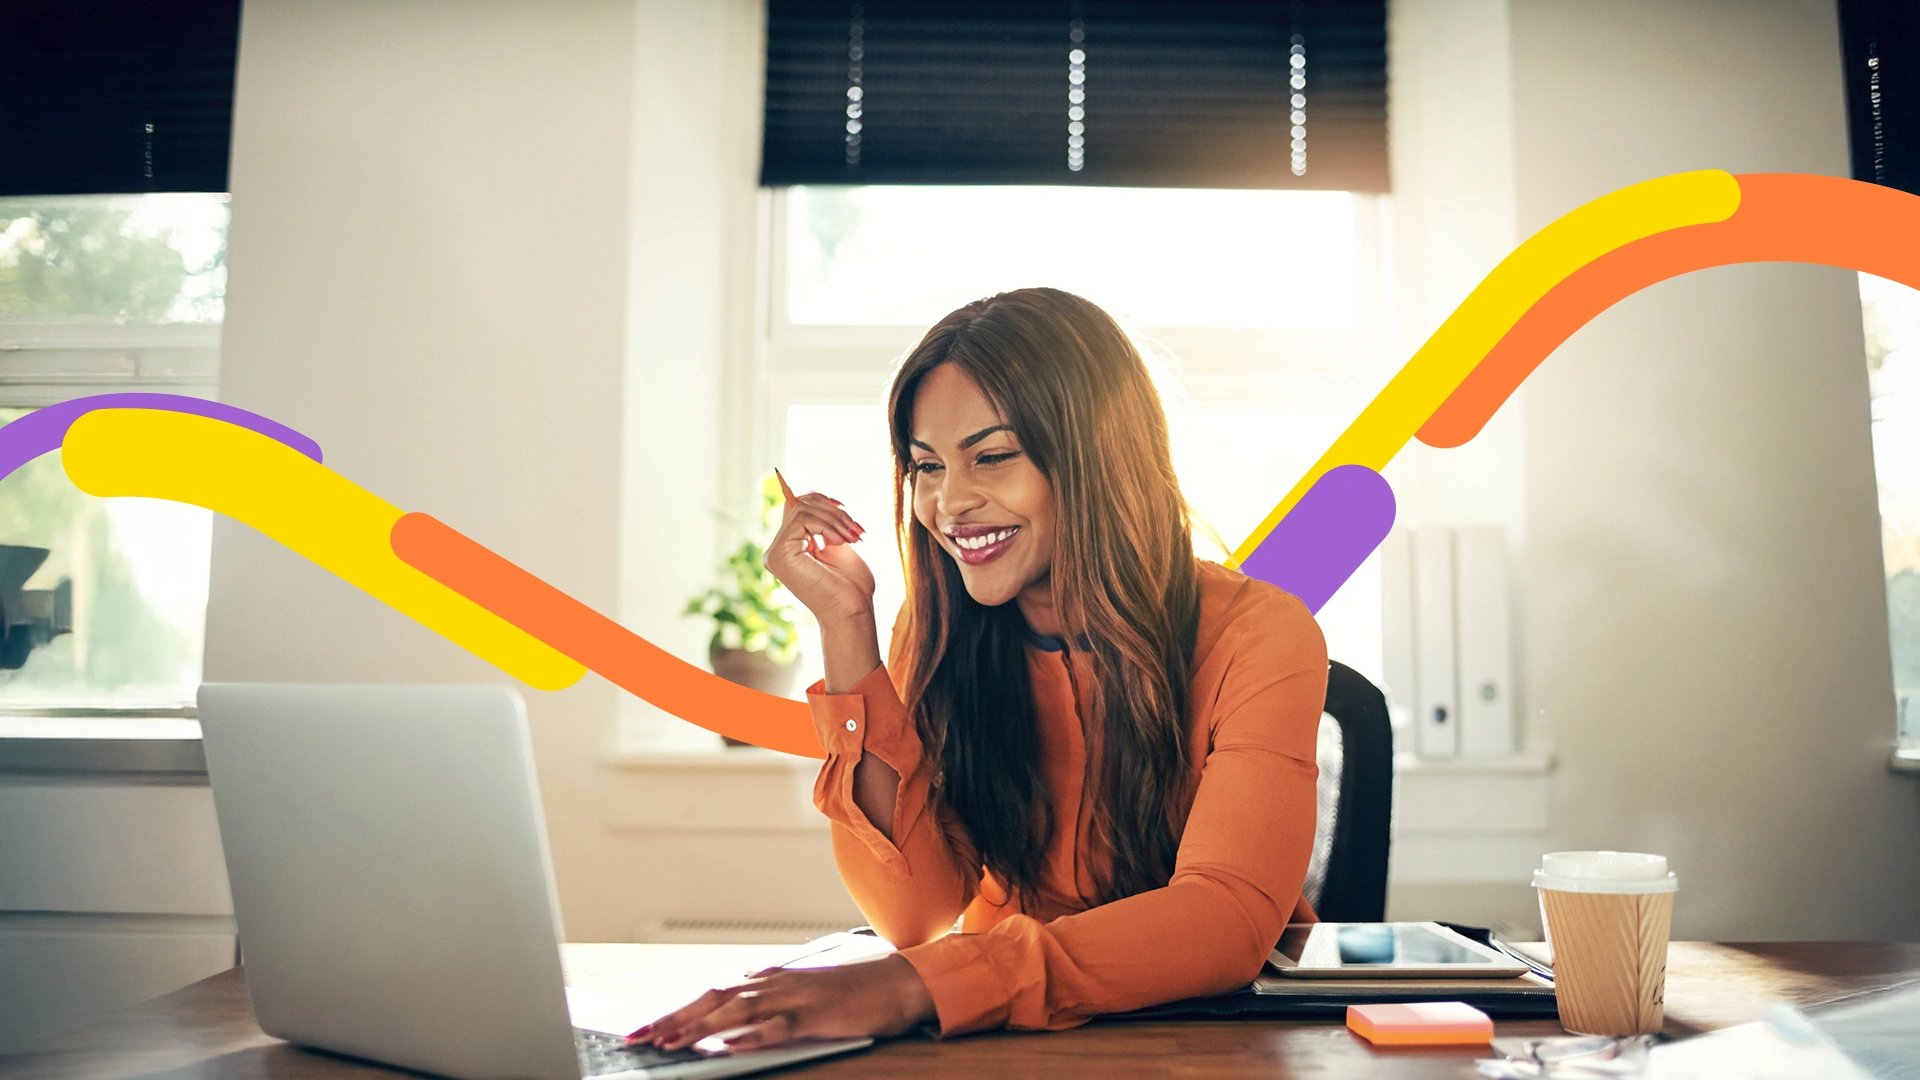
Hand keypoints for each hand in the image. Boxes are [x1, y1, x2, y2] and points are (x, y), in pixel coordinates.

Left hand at [629, 955, 935, 1052]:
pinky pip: (779, 1026)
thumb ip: (769, 1001)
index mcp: (769, 980)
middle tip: (639, 1037)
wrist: (899, 982)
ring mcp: (796, 998)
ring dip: (700, 1027)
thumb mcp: (803, 994)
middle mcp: (775, 984)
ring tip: (670, 1042)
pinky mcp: (817, 1015)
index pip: (712, 994)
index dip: (676, 1011)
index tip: (645, 1029)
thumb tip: (732, 1012)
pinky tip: (730, 1045)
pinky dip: (752, 1035)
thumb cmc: (853, 992)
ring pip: (737, 1012)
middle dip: (673, 1018)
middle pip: (714, 999)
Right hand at [763, 487, 876, 625]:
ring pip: (801, 509)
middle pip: (799, 504)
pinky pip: (801, 519)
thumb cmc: (851, 585)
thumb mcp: (838, 544)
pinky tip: (839, 542)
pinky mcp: (780, 554)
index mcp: (790, 547)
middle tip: (857, 529)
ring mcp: (775, 553)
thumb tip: (813, 494)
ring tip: (853, 537)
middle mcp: (777, 550)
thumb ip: (823, 523)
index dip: (820, 500)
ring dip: (834, 519)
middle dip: (832, 511)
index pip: (796, 507)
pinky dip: (826, 525)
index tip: (845, 509)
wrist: (852, 611)